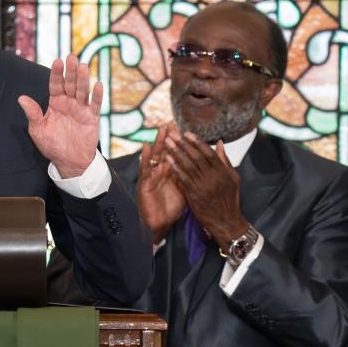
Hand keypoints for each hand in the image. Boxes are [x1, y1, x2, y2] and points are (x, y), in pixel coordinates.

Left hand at [17, 54, 102, 177]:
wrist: (68, 161)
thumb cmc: (52, 145)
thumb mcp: (38, 130)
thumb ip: (33, 114)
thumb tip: (21, 98)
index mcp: (55, 103)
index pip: (55, 85)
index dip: (56, 74)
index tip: (57, 61)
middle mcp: (69, 103)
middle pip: (70, 84)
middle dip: (70, 71)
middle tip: (71, 57)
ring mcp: (81, 109)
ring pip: (82, 91)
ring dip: (83, 79)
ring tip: (82, 67)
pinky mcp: (91, 118)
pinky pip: (95, 105)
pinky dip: (97, 95)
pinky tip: (98, 84)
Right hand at [137, 124, 185, 239]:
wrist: (160, 224)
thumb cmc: (171, 208)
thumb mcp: (186, 190)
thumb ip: (193, 177)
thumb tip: (203, 167)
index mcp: (172, 173)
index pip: (177, 154)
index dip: (180, 143)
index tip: (185, 130)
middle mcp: (161, 172)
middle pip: (165, 151)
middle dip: (169, 137)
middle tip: (172, 123)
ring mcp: (152, 176)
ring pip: (155, 156)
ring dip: (158, 141)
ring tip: (162, 128)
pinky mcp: (144, 182)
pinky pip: (145, 168)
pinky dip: (146, 156)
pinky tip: (146, 145)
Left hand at [164, 132, 247, 249]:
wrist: (225, 221)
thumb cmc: (229, 199)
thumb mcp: (232, 178)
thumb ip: (225, 161)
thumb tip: (219, 143)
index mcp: (223, 171)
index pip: (208, 152)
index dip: (197, 142)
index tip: (187, 133)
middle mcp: (213, 176)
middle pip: (196, 156)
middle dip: (183, 143)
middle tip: (173, 134)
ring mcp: (203, 185)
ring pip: (188, 165)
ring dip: (176, 152)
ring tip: (167, 142)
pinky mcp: (194, 194)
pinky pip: (183, 178)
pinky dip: (175, 167)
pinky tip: (167, 159)